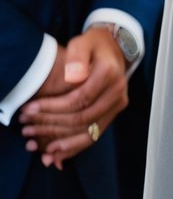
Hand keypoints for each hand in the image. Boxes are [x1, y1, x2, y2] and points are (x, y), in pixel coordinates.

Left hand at [19, 27, 127, 166]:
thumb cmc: (94, 44)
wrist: (115, 47)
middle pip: (83, 118)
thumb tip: (73, 77)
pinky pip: (95, 135)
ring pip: (90, 132)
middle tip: (28, 129)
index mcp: (109, 73)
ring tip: (41, 150)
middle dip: (53, 126)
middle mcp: (117, 91)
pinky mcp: (114, 112)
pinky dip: (75, 147)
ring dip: (64, 144)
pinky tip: (57, 156)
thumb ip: (77, 56)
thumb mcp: (83, 42)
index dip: (53, 107)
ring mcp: (118, 103)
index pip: (79, 98)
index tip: (29, 110)